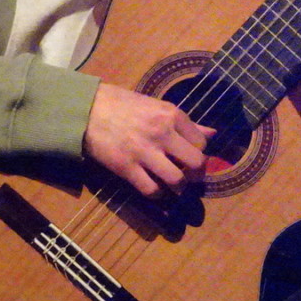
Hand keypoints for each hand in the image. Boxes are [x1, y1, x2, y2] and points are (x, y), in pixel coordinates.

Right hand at [83, 83, 213, 196]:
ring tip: (175, 187)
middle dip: (196, 174)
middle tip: (190, 177)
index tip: (191, 158)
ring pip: (176, 180)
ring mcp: (144, 151)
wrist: (88, 109)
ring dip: (179, 188)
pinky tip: (156, 191)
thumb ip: (186, 123)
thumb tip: (212, 134)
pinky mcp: (126, 167)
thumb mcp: (158, 106)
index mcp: (171, 115)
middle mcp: (161, 133)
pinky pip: (151, 190)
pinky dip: (157, 195)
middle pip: (195, 163)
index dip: (199, 154)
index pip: (201, 143)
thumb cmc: (124, 105)